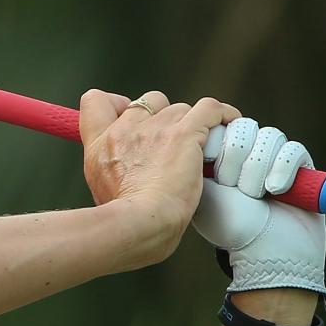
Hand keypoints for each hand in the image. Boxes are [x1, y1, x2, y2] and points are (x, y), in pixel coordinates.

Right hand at [79, 89, 241, 258]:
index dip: (116, 105)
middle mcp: (124, 130)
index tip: (129, 121)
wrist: (138, 225)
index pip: (96, 101)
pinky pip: (209, 109)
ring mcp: (154, 129)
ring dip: (192, 125)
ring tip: (203, 149)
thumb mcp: (100, 196)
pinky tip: (228, 122)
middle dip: (163, 117)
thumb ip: (112, 178)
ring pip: (180, 109)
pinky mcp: (183, 134)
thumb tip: (127, 183)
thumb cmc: (123, 225)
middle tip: (174, 145)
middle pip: (149, 101)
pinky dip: (221, 114)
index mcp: (99, 146)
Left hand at [191, 115, 325, 295]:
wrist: (262, 253)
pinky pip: (294, 150)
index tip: (211, 169)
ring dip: (257, 167)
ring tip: (253, 195)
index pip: (223, 123)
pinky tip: (274, 190)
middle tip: (231, 186)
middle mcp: (251, 155)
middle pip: (245, 127)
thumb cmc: (229, 226)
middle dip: (236, 158)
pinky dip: (282, 168)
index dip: (219, 141)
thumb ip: (200, 154)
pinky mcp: (304, 169)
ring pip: (269, 136)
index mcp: (224, 156)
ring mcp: (278, 160)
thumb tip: (203, 126)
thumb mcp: (204, 188)